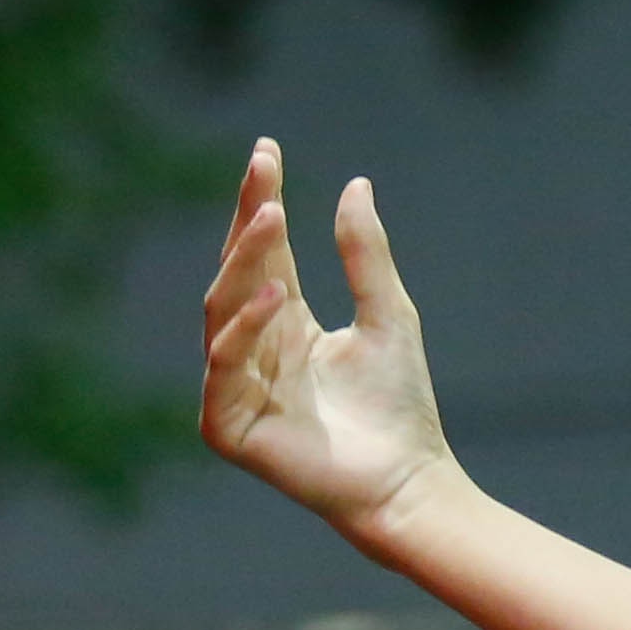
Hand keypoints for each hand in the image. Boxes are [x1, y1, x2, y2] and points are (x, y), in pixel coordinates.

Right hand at [201, 142, 458, 538]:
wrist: (408, 479)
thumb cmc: (399, 405)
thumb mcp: (388, 314)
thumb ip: (365, 254)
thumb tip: (355, 183)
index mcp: (284, 323)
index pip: (264, 253)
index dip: (260, 202)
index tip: (266, 150)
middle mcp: (252, 349)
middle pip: (237, 273)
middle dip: (247, 223)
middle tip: (264, 178)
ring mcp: (234, 387)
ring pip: (222, 311)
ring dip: (245, 264)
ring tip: (272, 219)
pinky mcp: (227, 426)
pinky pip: (223, 367)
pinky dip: (244, 330)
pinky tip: (274, 295)